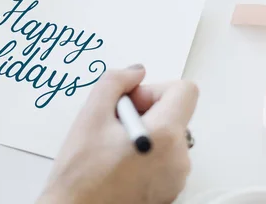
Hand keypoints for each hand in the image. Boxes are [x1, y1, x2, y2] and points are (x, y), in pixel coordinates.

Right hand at [38, 66, 197, 203]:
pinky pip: (165, 159)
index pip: (185, 90)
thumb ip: (115, 82)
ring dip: (144, 132)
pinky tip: (119, 163)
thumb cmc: (80, 175)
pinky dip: (146, 154)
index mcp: (165, 136)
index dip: (155, 89)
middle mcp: (179, 159)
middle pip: (174, 113)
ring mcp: (176, 179)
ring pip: (168, 136)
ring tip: (113, 147)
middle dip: (145, 111)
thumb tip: (135, 72)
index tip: (131, 102)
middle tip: (113, 126)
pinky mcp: (169, 192)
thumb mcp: (90, 115)